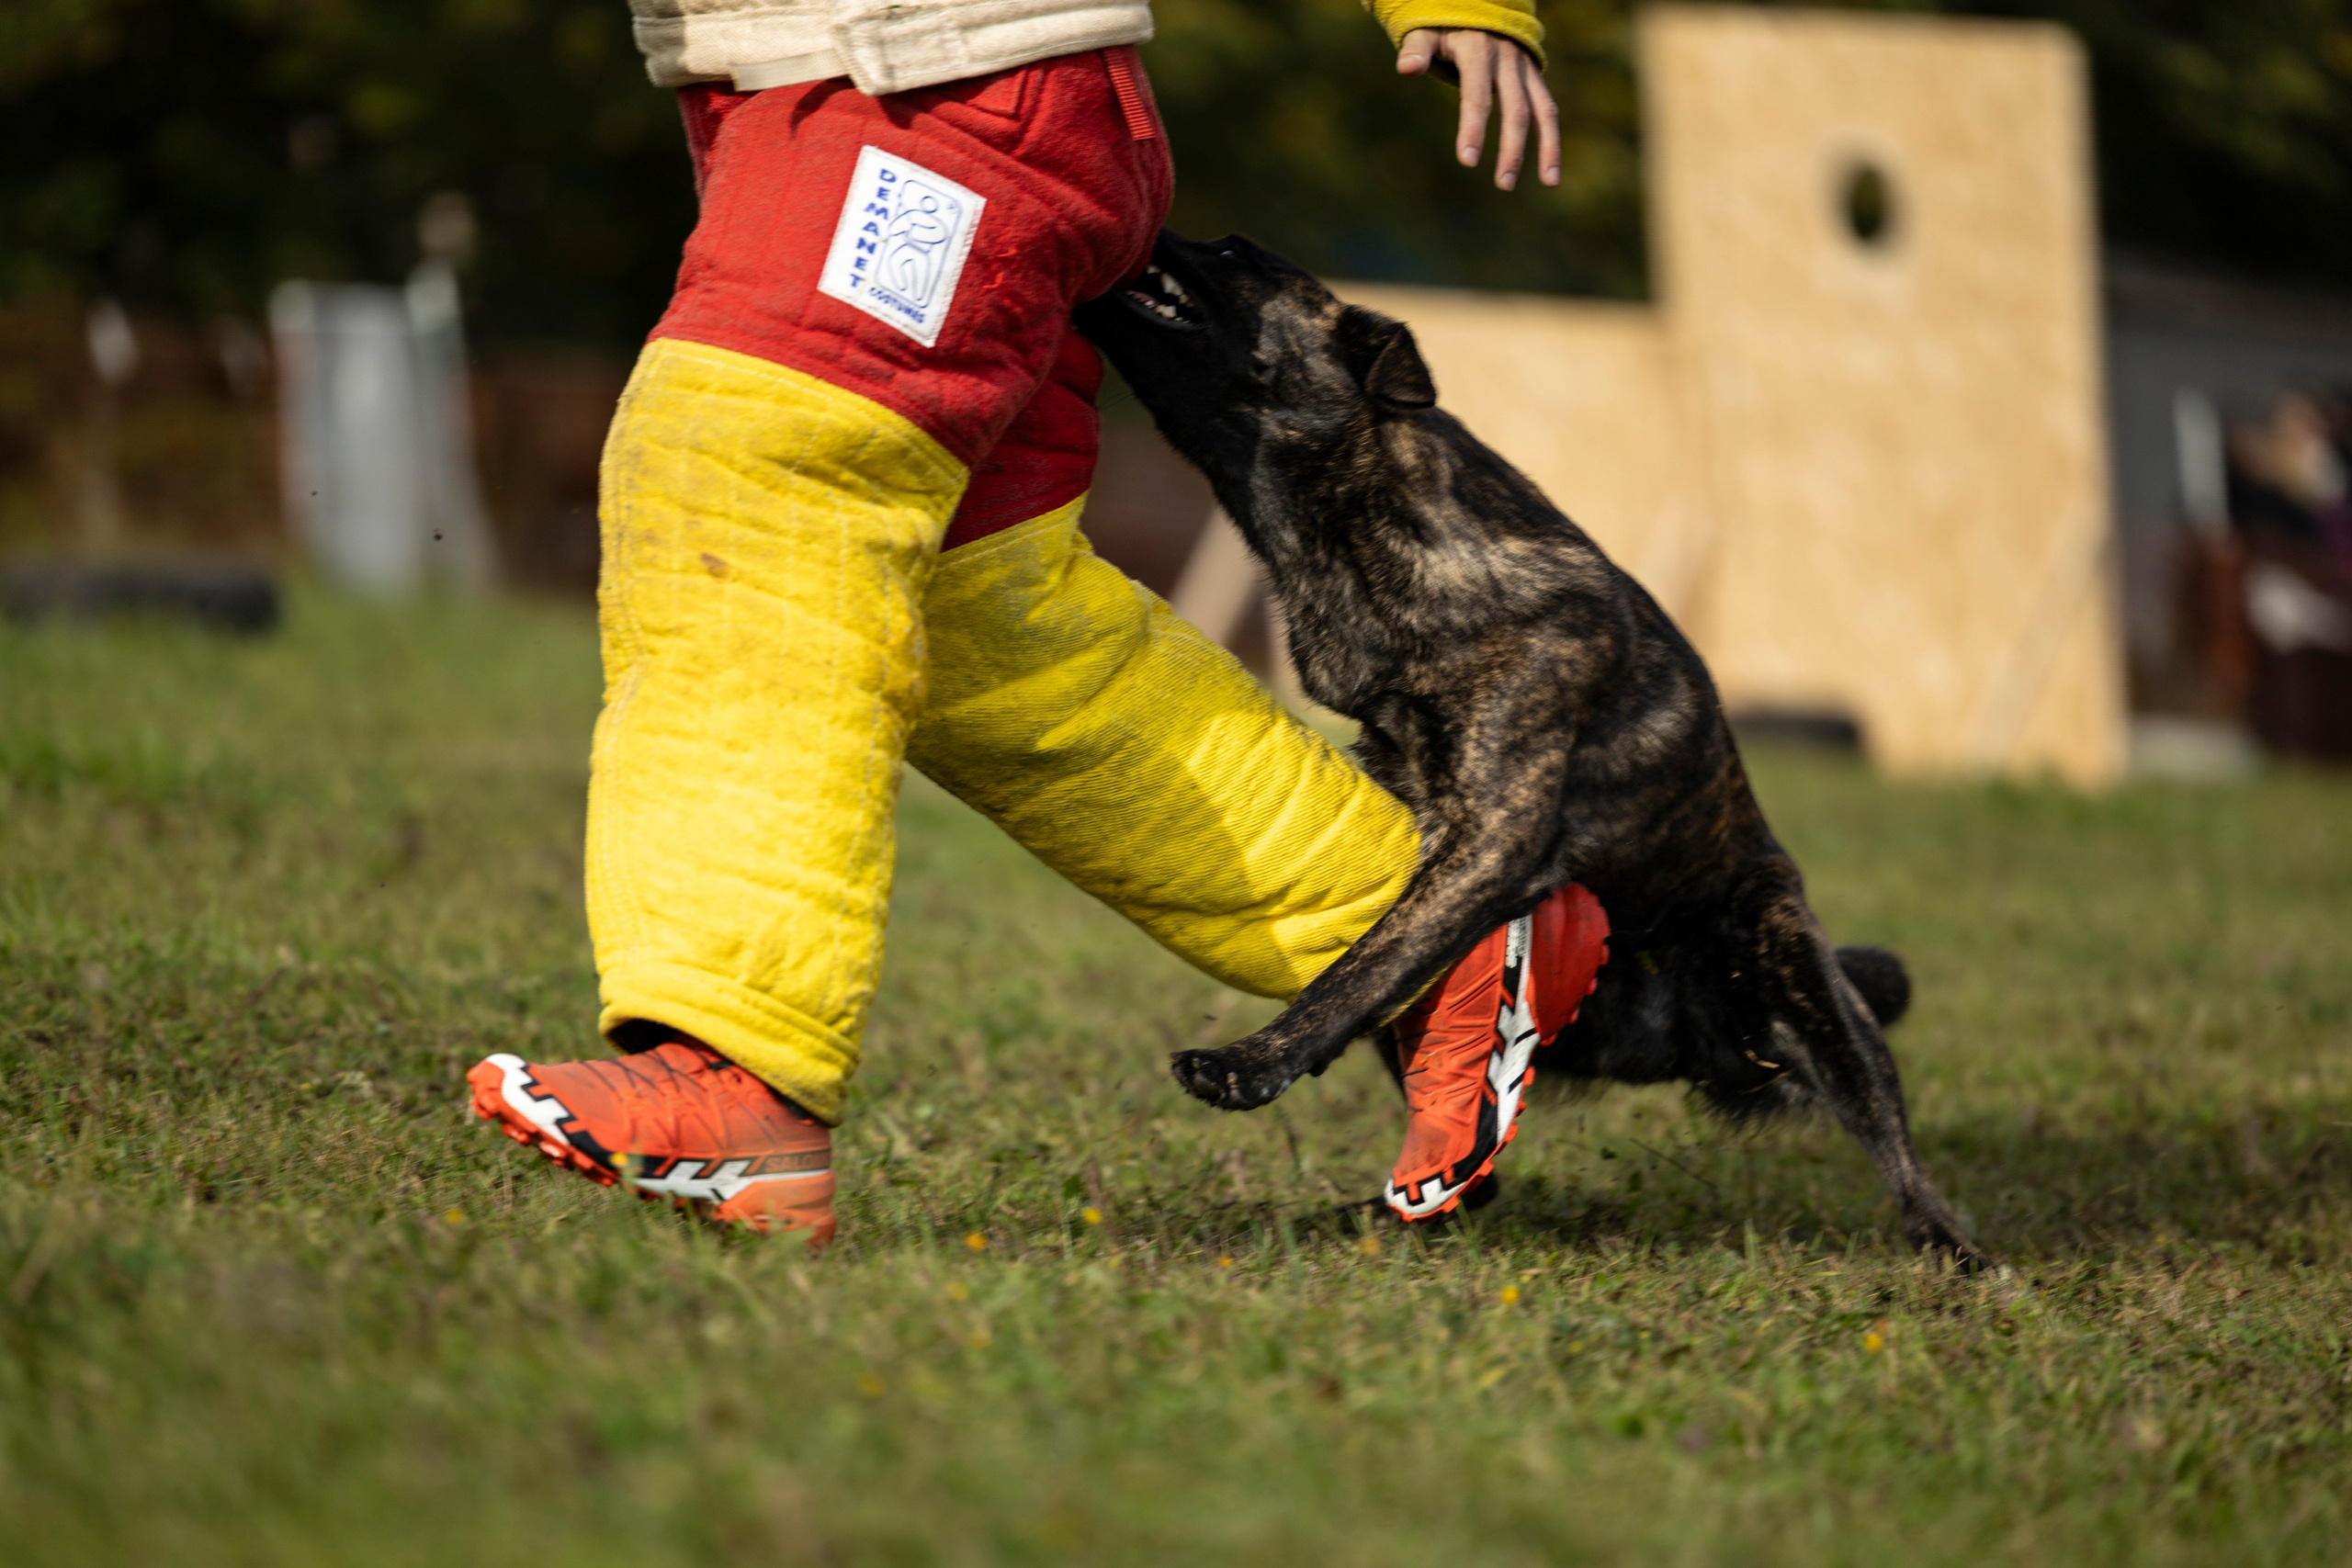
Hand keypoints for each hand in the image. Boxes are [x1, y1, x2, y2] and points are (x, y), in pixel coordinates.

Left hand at [1396, 27, 1560, 192]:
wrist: (1480, 3)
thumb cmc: (1445, 23)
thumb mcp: (1426, 30)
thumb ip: (1417, 50)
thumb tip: (1406, 69)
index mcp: (1478, 51)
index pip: (1476, 95)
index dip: (1472, 128)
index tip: (1468, 161)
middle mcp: (1507, 60)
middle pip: (1514, 109)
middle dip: (1512, 148)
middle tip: (1504, 184)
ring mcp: (1524, 68)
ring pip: (1542, 110)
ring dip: (1546, 147)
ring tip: (1550, 182)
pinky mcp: (1534, 76)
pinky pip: (1547, 109)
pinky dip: (1552, 139)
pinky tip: (1551, 171)